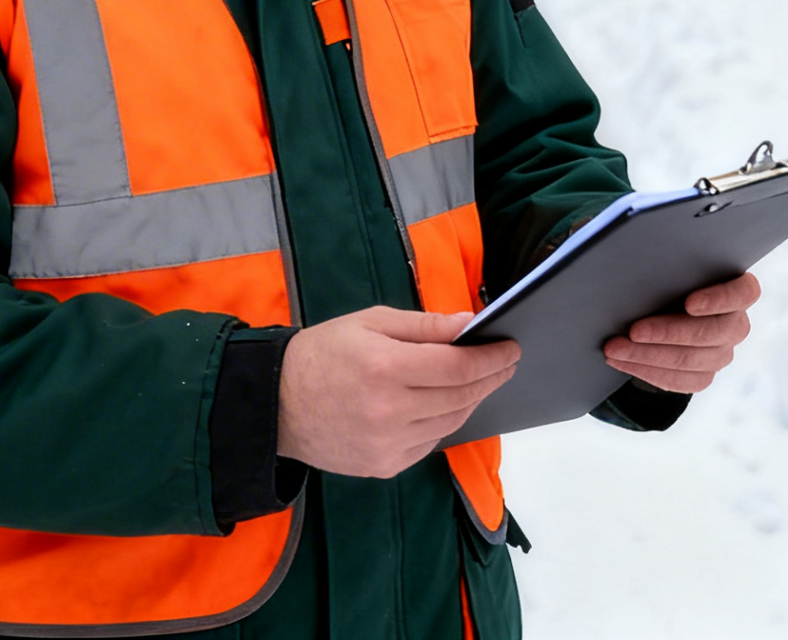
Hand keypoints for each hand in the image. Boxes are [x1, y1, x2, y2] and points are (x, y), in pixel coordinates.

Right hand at [278, 308, 520, 478]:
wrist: (276, 404)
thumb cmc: (323, 353)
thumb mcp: (370, 322)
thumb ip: (424, 325)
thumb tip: (470, 324)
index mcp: (385, 367)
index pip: (458, 366)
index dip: (491, 358)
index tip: (511, 348)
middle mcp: (389, 411)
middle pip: (461, 396)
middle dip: (490, 377)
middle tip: (506, 363)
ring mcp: (387, 444)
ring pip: (451, 423)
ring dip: (472, 401)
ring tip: (481, 382)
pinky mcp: (383, 466)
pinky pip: (430, 444)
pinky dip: (444, 423)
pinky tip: (447, 406)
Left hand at [602, 272, 760, 393]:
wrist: (663, 311)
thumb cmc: (668, 279)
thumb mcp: (670, 266)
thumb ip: (666, 262)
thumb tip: (634, 261)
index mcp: (737, 290)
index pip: (743, 293)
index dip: (718, 299)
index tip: (689, 303)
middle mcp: (735, 324)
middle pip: (711, 332)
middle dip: (667, 332)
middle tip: (633, 330)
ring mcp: (722, 353)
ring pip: (690, 360)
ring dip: (647, 355)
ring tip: (615, 348)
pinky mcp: (704, 376)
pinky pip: (679, 381)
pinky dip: (646, 371)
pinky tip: (622, 361)